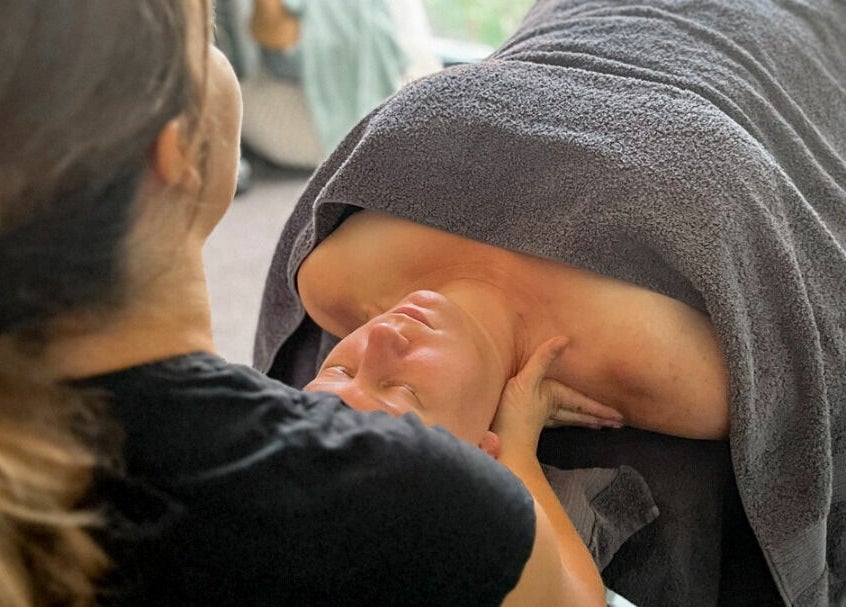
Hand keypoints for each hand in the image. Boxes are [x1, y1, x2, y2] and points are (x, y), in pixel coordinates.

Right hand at [492, 338, 622, 455]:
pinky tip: (562, 423)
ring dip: (584, 422)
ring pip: (569, 420)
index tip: (620, 417)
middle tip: (618, 424)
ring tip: (599, 426)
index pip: (584, 405)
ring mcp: (540, 419)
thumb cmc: (514, 412)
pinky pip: (554, 422)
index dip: (601, 409)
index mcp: (555, 397)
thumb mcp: (527, 380)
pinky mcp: (527, 425)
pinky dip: (564, 422)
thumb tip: (564, 338)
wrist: (499, 443)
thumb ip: (543, 359)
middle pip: (580, 414)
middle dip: (598, 418)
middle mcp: (551, 409)